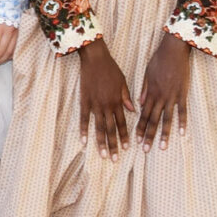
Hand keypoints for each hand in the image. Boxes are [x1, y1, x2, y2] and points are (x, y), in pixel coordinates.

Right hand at [75, 37, 134, 158]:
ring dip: (101, 142)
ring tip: (102, 154)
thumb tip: (133, 110)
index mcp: (118, 101)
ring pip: (99, 127)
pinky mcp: (84, 100)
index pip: (122, 123)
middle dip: (113, 145)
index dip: (124, 136)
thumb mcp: (123, 81)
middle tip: (114, 159)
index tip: (126, 148)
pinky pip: (84, 118)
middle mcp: (107, 105)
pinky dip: (84, 130)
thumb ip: (126, 97)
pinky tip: (83, 140)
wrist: (96, 58)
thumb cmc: (110, 68)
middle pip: (111, 129)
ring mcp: (95, 104)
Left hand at [136, 33, 191, 148]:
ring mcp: (171, 96)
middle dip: (149, 136)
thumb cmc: (159, 60)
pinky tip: (182, 133)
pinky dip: (182, 122)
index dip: (140, 128)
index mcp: (149, 93)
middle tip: (146, 150)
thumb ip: (143, 89)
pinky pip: (182, 110)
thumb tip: (139, 103)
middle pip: (153, 120)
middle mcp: (159, 97)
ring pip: (166, 119)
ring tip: (162, 147)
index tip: (136, 140)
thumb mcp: (147, 73)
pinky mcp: (182, 93)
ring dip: (164, 134)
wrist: (173, 50)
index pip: (143, 115)